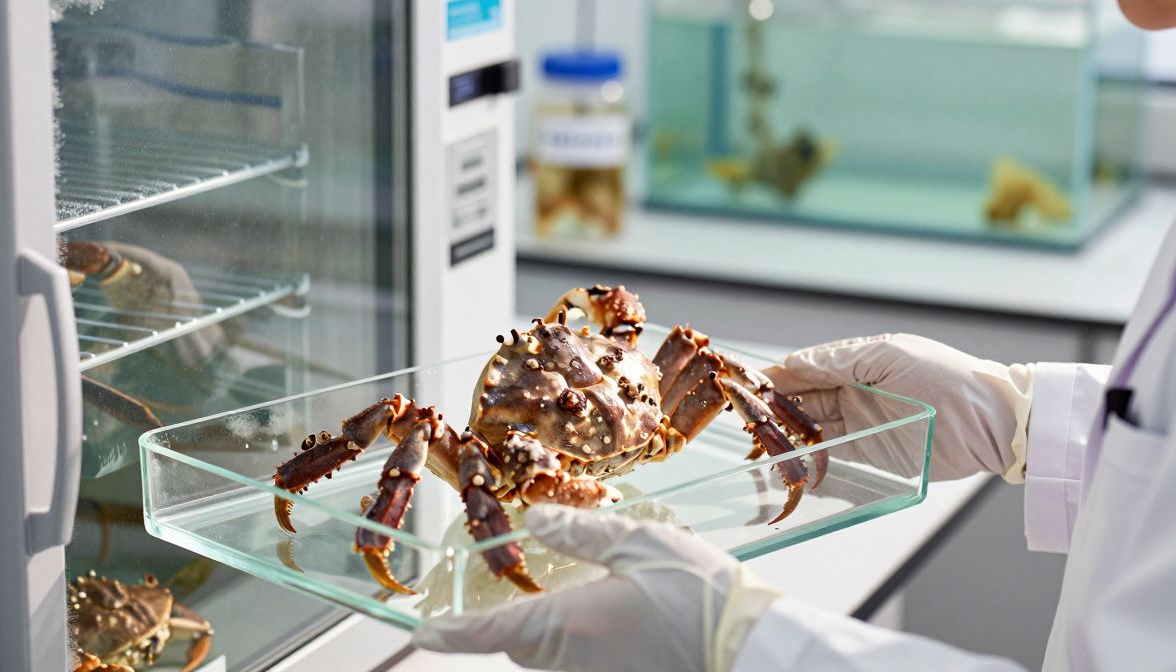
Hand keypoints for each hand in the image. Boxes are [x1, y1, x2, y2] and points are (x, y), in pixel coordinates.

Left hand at [413, 505, 779, 671]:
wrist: (754, 650)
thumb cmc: (702, 594)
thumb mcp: (640, 543)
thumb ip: (582, 532)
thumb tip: (536, 518)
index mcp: (572, 622)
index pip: (492, 630)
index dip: (451, 633)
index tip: (421, 633)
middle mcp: (578, 661)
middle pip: (520, 645)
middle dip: (507, 621)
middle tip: (506, 589)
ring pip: (550, 658)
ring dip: (545, 632)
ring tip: (568, 595)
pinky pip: (582, 666)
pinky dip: (576, 645)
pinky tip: (606, 618)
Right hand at [765, 334, 1034, 481]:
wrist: (991, 420)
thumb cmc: (944, 376)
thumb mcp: (887, 355)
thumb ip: (838, 360)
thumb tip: (793, 362)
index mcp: (858, 361)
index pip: (805, 367)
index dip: (776, 375)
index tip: (745, 383)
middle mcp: (855, 391)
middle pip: (803, 398)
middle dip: (773, 405)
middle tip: (743, 415)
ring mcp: (862, 422)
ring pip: (811, 426)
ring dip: (786, 432)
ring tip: (758, 438)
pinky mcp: (872, 453)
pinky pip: (831, 453)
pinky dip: (808, 456)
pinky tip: (787, 457)